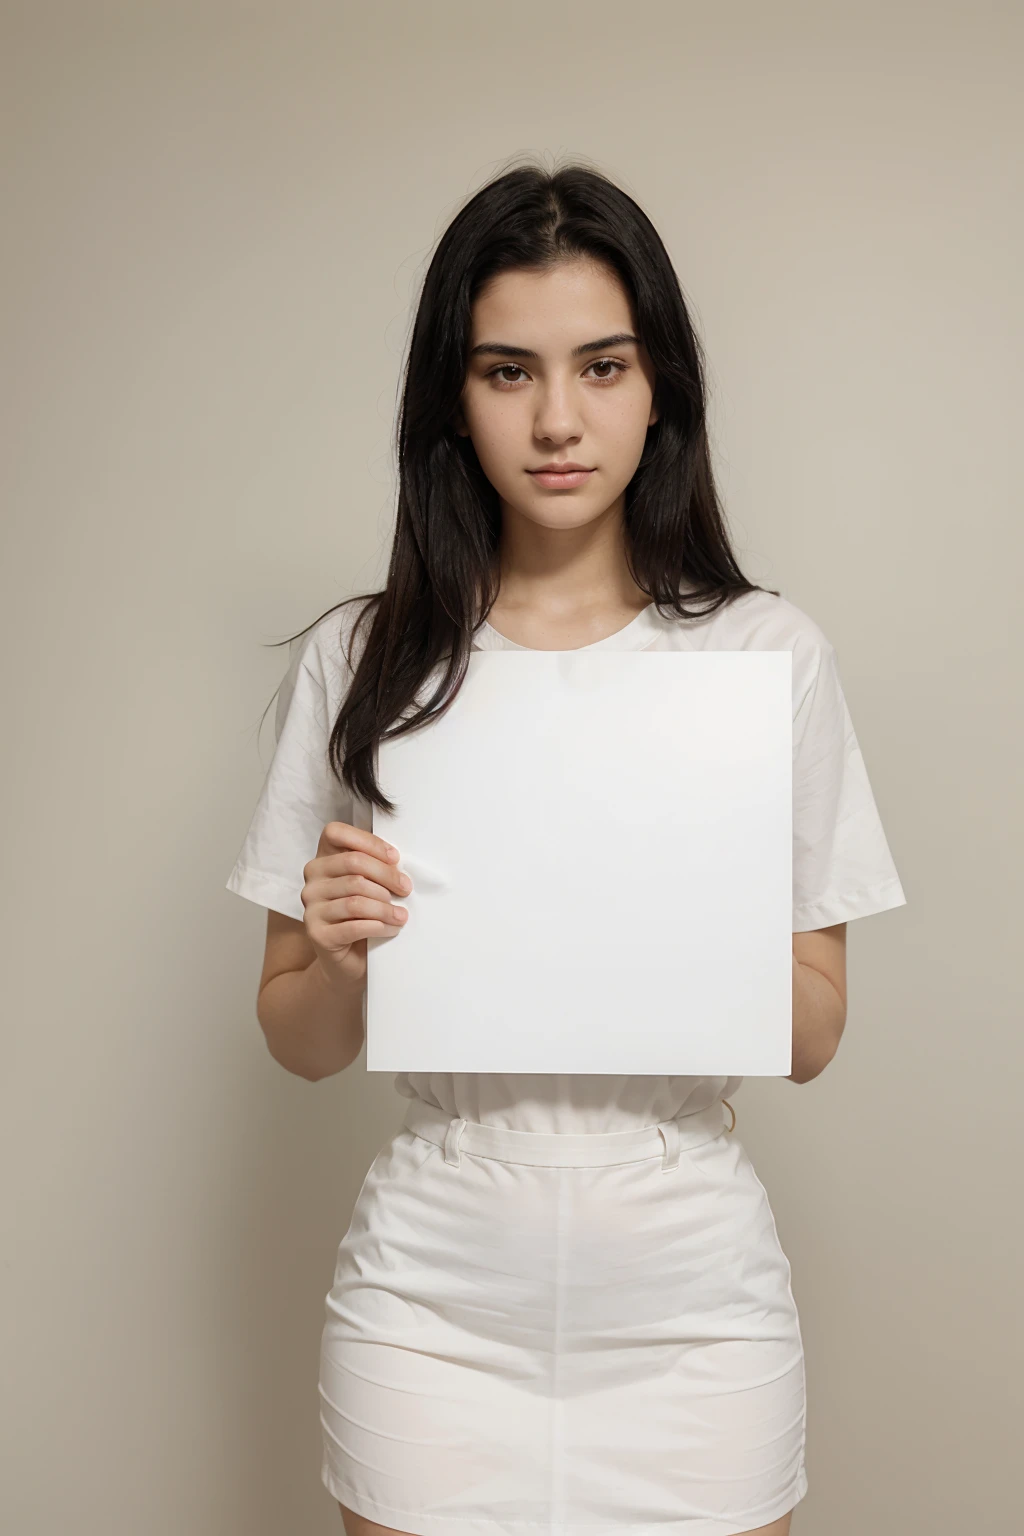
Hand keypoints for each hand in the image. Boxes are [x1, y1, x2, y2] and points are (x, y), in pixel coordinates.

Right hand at [301, 821, 411, 988]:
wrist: (349, 960)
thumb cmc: (363, 917)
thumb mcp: (369, 886)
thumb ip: (375, 869)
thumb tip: (398, 863)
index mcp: (323, 861)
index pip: (335, 833)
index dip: (368, 842)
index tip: (395, 858)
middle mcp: (312, 881)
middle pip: (353, 864)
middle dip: (387, 876)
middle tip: (406, 889)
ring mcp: (311, 907)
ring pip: (356, 898)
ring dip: (385, 907)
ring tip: (401, 916)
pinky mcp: (317, 933)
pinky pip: (353, 925)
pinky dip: (378, 926)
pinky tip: (391, 929)